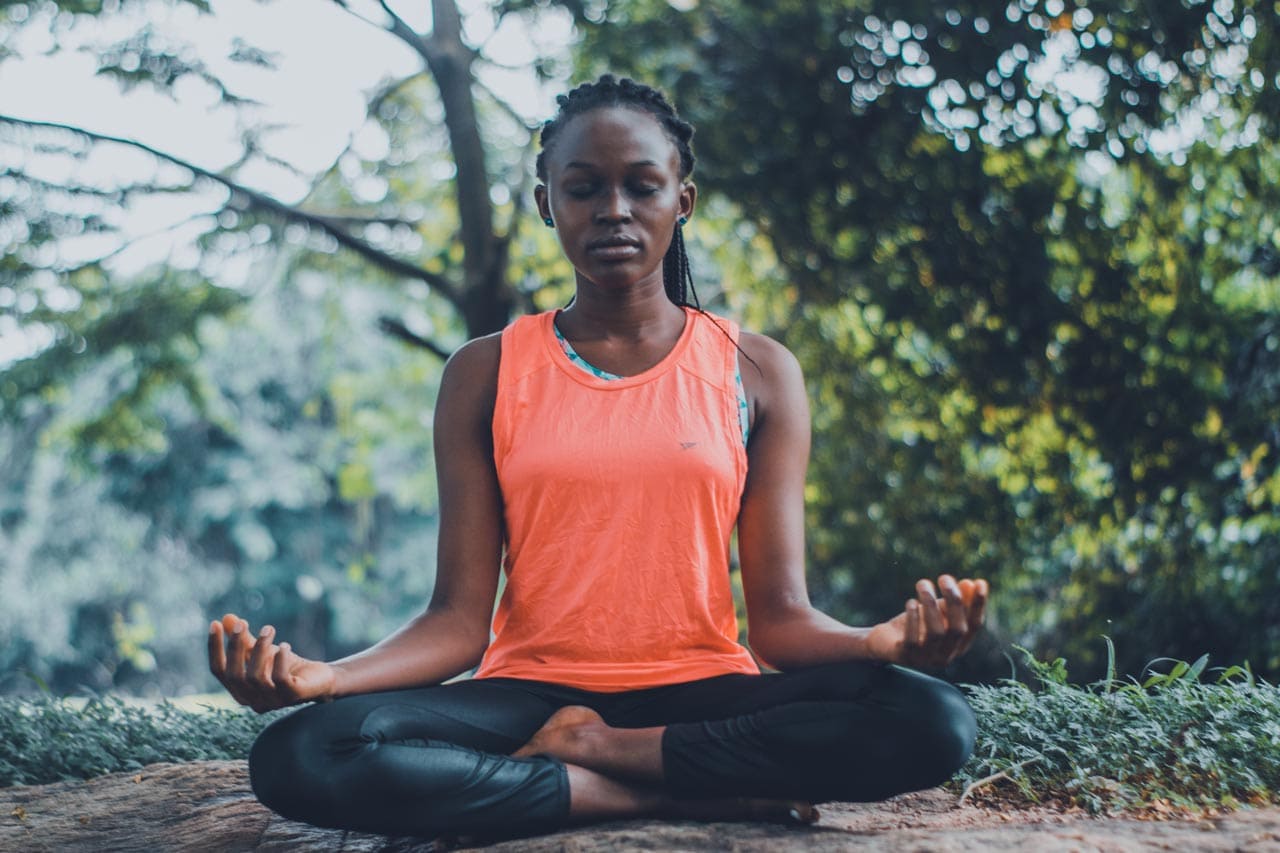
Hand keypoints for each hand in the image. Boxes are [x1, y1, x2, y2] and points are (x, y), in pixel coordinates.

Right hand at [208, 613, 336, 712]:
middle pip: (234, 675)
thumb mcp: (262, 651)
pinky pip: (280, 679)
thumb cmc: (286, 667)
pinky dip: (280, 660)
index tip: (215, 623)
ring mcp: (273, 702)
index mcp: (240, 691)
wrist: (319, 679)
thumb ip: (244, 639)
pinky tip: (284, 645)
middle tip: (242, 624)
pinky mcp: (292, 696)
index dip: (215, 648)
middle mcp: (253, 701)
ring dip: (260, 648)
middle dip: (235, 647)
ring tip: (268, 629)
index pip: (219, 671)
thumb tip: (226, 618)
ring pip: (255, 676)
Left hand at [864, 575, 987, 668]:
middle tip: (944, 577)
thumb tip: (970, 583)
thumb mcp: (937, 611)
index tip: (980, 582)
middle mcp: (946, 656)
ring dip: (931, 604)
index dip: (978, 605)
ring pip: (936, 632)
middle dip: (954, 601)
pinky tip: (911, 602)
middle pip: (957, 629)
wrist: (884, 641)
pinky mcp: (905, 656)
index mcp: (958, 645)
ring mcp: (925, 659)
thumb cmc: (917, 624)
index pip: (975, 625)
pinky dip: (913, 618)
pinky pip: (912, 639)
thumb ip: (955, 601)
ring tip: (923, 584)